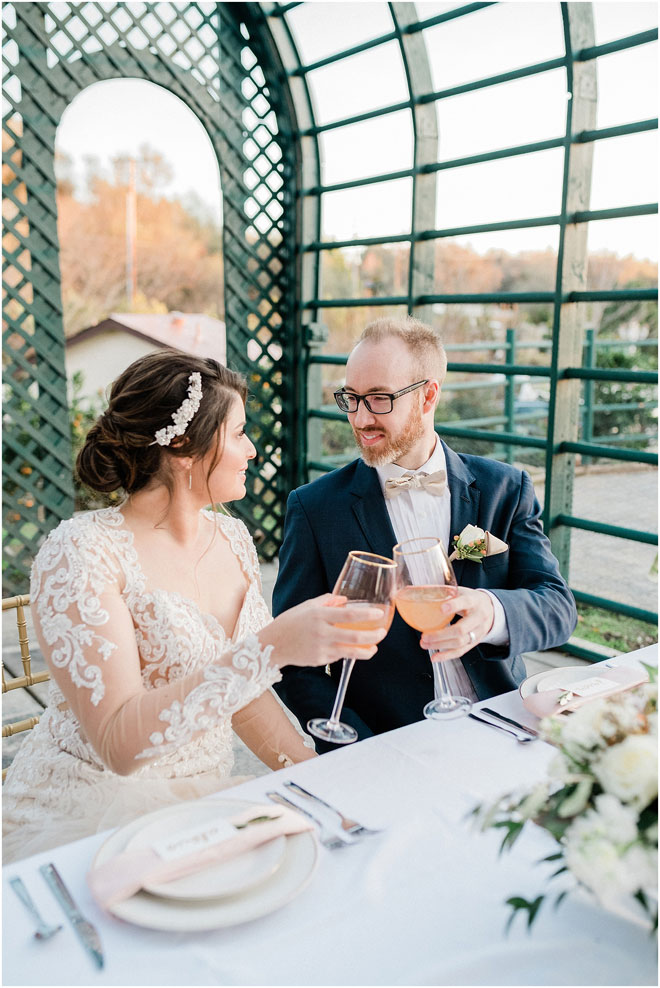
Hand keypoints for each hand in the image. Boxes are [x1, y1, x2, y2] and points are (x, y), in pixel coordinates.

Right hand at [259, 594, 388, 668]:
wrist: (273, 644)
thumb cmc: (290, 622)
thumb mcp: (307, 606)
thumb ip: (327, 601)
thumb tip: (345, 600)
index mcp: (319, 615)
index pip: (349, 614)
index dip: (367, 614)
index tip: (379, 614)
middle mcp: (322, 632)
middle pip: (355, 636)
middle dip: (373, 635)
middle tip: (382, 633)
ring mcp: (321, 648)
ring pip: (351, 652)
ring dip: (367, 651)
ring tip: (374, 647)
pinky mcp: (320, 661)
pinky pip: (339, 656)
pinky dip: (347, 652)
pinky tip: (351, 649)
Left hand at [420, 588, 493, 659]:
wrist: (491, 610)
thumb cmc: (471, 599)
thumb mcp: (461, 591)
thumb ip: (444, 592)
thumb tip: (417, 590)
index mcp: (474, 601)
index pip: (465, 603)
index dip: (454, 606)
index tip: (441, 608)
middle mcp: (478, 618)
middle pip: (461, 629)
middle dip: (441, 635)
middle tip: (424, 635)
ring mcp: (478, 632)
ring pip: (460, 642)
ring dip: (440, 645)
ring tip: (424, 644)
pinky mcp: (474, 642)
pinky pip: (461, 651)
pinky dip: (447, 655)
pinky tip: (435, 657)